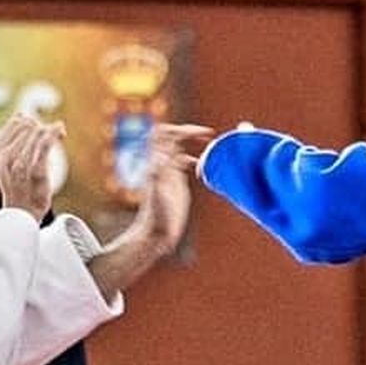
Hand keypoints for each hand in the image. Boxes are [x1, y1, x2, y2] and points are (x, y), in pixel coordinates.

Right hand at [0, 114, 63, 218]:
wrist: (22, 212)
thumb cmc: (18, 185)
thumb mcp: (8, 160)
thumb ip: (13, 139)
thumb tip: (21, 114)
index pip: (16, 122)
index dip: (31, 121)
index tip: (41, 128)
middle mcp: (5, 156)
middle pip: (29, 125)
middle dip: (43, 126)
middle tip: (53, 133)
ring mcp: (20, 164)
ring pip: (38, 132)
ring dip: (52, 129)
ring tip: (59, 132)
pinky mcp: (36, 170)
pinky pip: (46, 143)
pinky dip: (55, 133)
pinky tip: (61, 131)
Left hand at [133, 123, 212, 256]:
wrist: (155, 235)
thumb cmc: (154, 218)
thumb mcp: (156, 195)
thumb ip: (158, 176)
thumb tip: (162, 156)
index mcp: (158, 164)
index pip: (164, 135)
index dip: (180, 129)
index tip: (198, 133)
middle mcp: (163, 166)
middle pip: (173, 137)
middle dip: (190, 131)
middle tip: (208, 133)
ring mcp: (170, 174)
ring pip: (180, 148)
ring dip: (193, 142)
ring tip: (211, 142)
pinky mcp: (177, 184)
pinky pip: (185, 163)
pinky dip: (197, 158)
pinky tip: (205, 165)